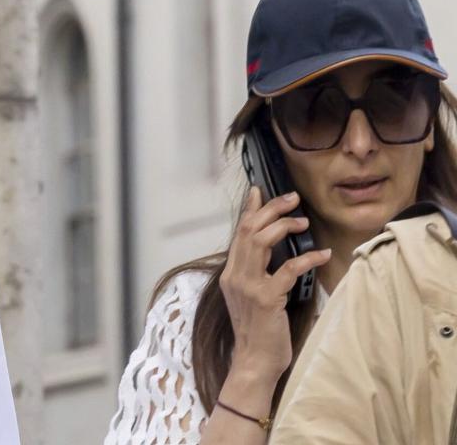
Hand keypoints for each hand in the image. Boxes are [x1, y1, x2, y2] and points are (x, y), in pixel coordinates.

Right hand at [219, 188, 330, 381]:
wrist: (254, 361)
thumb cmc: (259, 331)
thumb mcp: (252, 296)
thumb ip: (257, 273)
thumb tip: (275, 252)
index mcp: (231, 274)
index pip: (239, 233)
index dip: (251, 210)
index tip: (259, 191)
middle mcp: (235, 276)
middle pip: (250, 230)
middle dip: (271, 209)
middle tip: (292, 199)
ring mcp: (248, 286)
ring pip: (261, 242)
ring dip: (284, 226)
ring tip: (303, 222)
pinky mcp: (266, 298)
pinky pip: (287, 269)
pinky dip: (306, 258)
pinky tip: (322, 255)